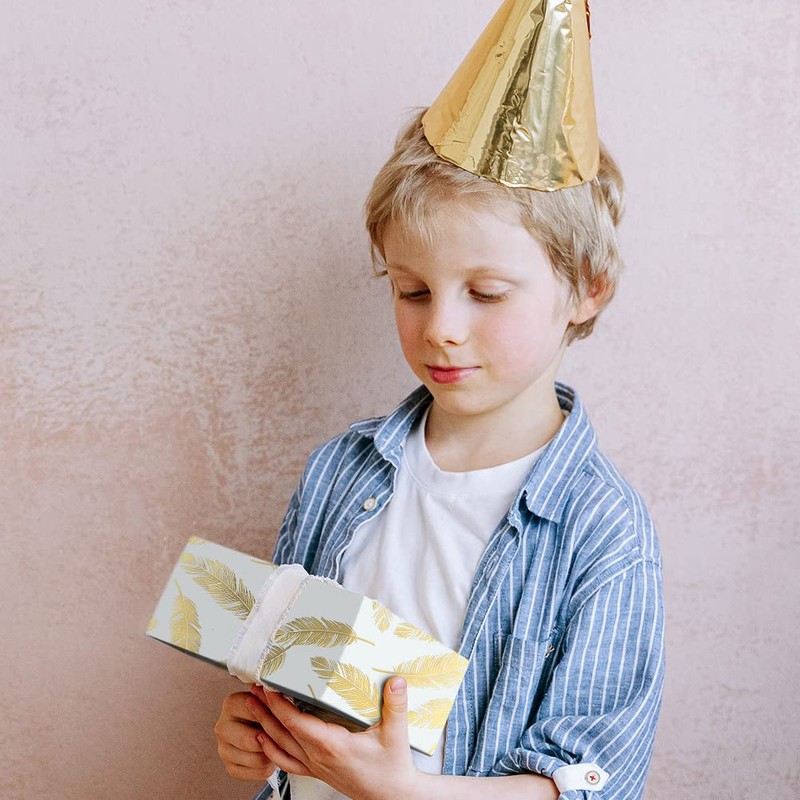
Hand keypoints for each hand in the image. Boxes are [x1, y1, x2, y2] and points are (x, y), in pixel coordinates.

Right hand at [214, 688, 276, 781]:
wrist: (258, 726)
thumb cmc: (265, 710)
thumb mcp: (268, 699)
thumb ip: (272, 700)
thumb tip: (280, 697)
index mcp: (231, 704)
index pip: (255, 713)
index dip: (274, 718)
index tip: (283, 717)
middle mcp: (222, 727)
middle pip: (251, 741)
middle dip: (270, 740)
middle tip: (281, 734)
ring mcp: (224, 749)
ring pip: (257, 759)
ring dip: (272, 754)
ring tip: (277, 743)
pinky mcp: (230, 767)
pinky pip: (258, 772)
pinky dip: (270, 766)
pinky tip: (270, 754)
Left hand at [247, 678, 419, 799]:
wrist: (392, 796)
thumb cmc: (392, 768)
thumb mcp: (396, 734)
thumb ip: (396, 705)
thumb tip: (396, 681)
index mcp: (332, 745)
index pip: (296, 722)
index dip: (279, 705)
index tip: (268, 687)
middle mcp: (318, 756)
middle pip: (282, 731)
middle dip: (265, 709)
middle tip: (252, 688)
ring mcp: (316, 765)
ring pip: (281, 745)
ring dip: (264, 724)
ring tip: (252, 706)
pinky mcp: (317, 771)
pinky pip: (288, 761)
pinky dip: (271, 750)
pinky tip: (263, 739)